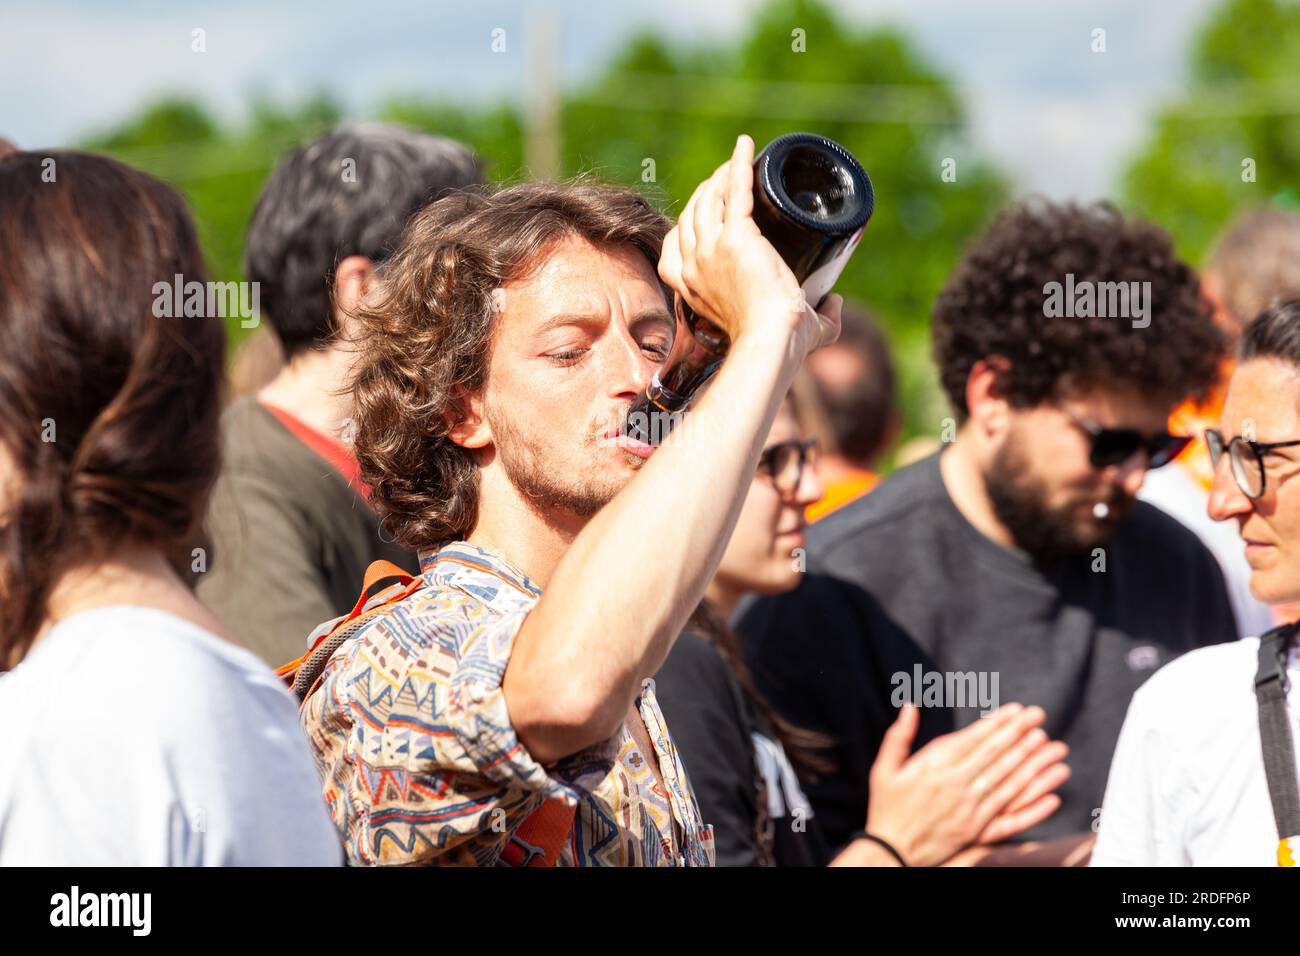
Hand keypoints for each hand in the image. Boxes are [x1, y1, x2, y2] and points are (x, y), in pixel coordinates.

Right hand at [657, 134, 840, 357]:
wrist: (772, 338)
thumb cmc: (778, 343)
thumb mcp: (787, 330)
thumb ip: (819, 321)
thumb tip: (835, 305)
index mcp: (691, 287)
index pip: (676, 245)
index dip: (690, 223)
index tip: (709, 211)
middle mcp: (693, 266)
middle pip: (693, 214)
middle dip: (708, 192)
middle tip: (728, 179)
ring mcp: (709, 249)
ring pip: (709, 199)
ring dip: (721, 176)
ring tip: (736, 161)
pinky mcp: (735, 236)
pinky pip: (736, 190)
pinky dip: (740, 165)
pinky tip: (746, 146)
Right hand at [862, 703, 1069, 866]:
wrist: (889, 851)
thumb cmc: (887, 806)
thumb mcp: (884, 768)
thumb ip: (898, 736)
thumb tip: (910, 706)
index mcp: (933, 767)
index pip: (974, 739)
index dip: (998, 723)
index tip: (1018, 710)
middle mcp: (955, 786)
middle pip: (995, 756)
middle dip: (1020, 734)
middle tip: (1040, 717)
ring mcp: (969, 810)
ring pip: (1007, 782)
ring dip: (1032, 763)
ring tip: (1051, 746)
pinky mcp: (976, 832)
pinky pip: (1010, 818)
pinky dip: (1033, 809)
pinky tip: (1053, 797)